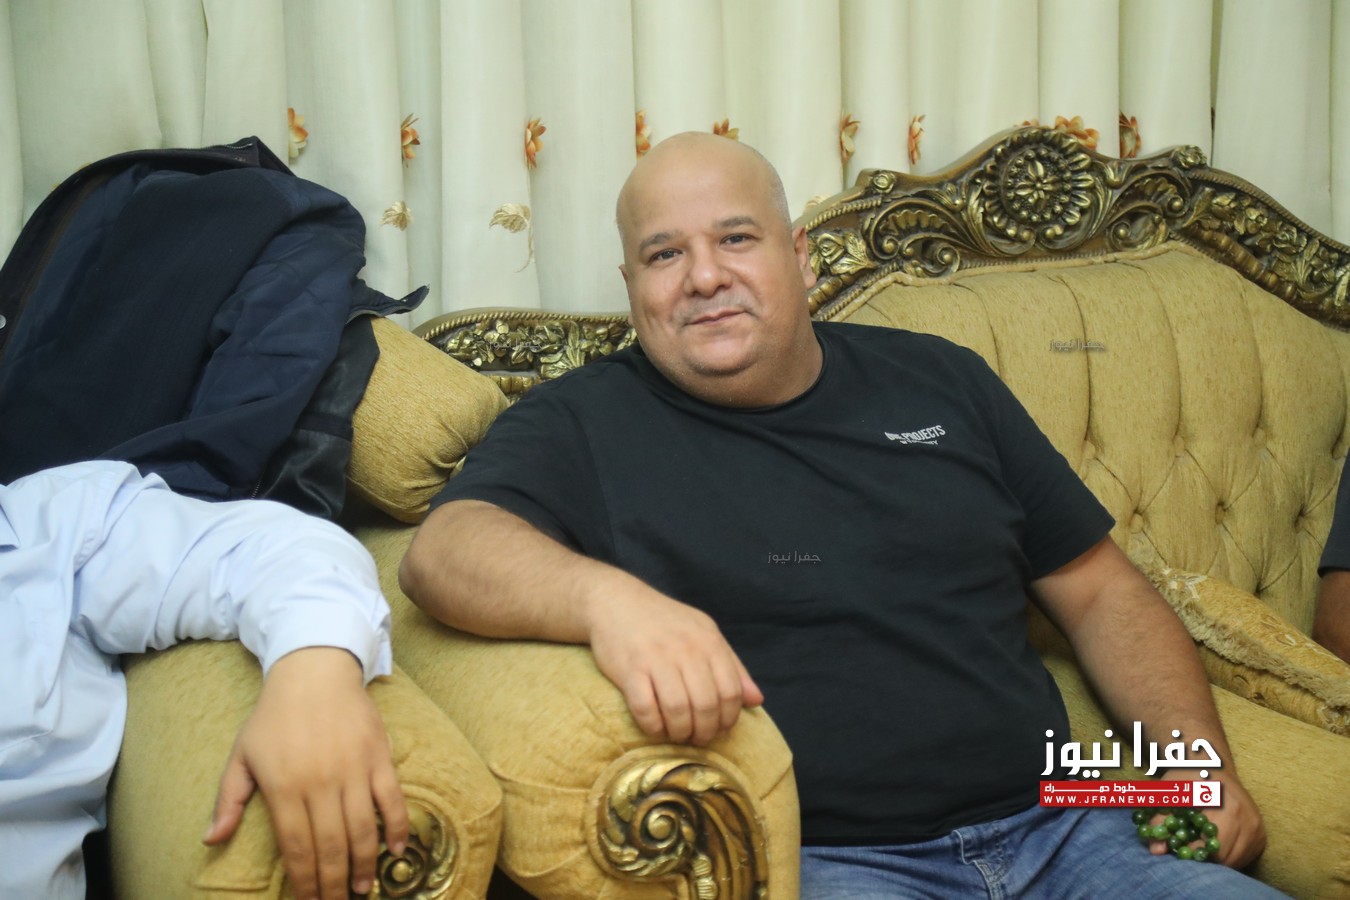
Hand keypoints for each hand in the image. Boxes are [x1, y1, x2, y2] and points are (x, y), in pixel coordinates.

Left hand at [202, 647, 408, 898]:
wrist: (314, 671)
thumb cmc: (274, 715)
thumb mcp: (241, 755)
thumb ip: (228, 800)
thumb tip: (210, 840)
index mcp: (284, 786)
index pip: (297, 847)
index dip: (305, 880)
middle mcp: (320, 783)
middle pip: (331, 846)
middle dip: (335, 883)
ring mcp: (353, 770)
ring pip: (363, 829)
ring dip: (365, 864)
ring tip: (365, 888)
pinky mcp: (378, 758)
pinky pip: (392, 799)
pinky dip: (398, 827)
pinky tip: (397, 851)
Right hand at [587, 583, 763, 744]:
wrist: (616, 601)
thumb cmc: (664, 622)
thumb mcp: (704, 633)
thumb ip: (732, 666)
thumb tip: (756, 700)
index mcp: (708, 641)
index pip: (731, 691)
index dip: (729, 718)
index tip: (720, 729)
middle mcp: (686, 649)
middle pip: (706, 705)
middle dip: (705, 731)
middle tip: (698, 737)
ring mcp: (656, 659)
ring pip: (678, 710)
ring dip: (680, 732)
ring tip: (678, 734)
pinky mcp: (629, 669)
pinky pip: (645, 708)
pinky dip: (653, 726)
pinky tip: (655, 727)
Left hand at [1148, 768, 1264, 868]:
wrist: (1211, 765)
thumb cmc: (1186, 779)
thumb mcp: (1168, 793)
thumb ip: (1160, 822)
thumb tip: (1156, 851)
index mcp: (1225, 806)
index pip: (1213, 848)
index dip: (1194, 853)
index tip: (1180, 848)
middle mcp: (1246, 817)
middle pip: (1226, 858)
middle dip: (1206, 859)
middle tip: (1190, 849)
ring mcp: (1256, 826)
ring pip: (1237, 861)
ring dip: (1218, 861)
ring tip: (1201, 844)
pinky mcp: (1261, 832)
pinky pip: (1245, 857)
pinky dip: (1230, 857)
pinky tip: (1215, 844)